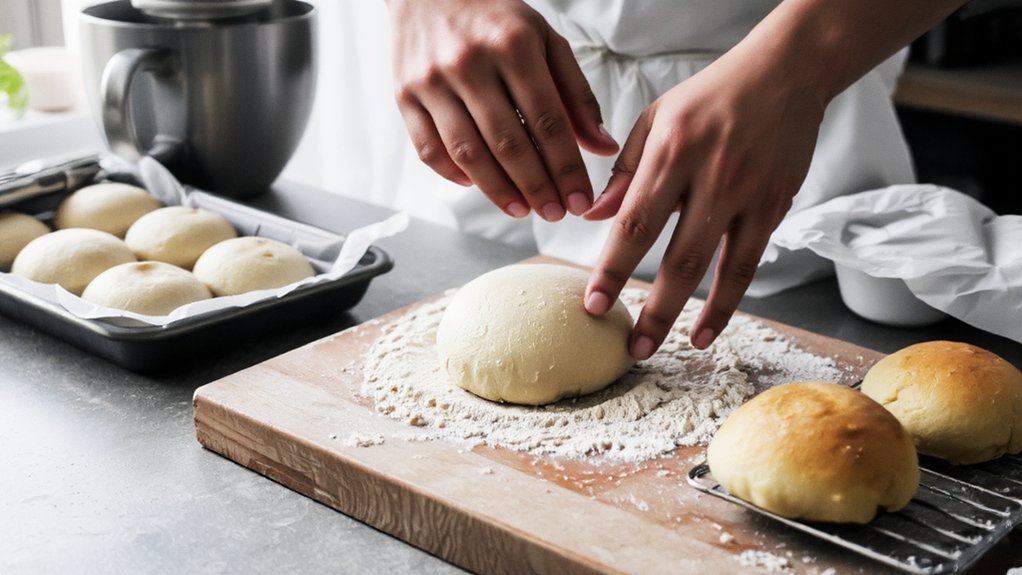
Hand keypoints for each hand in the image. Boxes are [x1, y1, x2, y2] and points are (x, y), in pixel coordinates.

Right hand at [385, 0, 618, 220]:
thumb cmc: (494, 16)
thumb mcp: (544, 39)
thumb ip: (575, 92)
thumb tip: (601, 146)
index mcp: (512, 44)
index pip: (547, 120)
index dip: (566, 167)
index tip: (581, 199)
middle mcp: (469, 63)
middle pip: (508, 143)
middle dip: (537, 187)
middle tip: (555, 213)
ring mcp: (431, 80)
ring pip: (467, 152)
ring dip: (497, 190)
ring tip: (522, 210)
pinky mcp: (404, 95)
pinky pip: (429, 149)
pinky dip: (454, 175)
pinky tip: (478, 186)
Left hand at [583, 44, 824, 357]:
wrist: (788, 71)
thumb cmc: (711, 94)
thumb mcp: (657, 118)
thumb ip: (624, 170)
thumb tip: (593, 216)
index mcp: (672, 151)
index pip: (634, 224)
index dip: (612, 270)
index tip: (593, 304)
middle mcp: (711, 176)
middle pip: (675, 258)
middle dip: (649, 309)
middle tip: (627, 347)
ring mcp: (749, 194)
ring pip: (714, 269)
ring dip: (684, 316)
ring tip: (658, 349)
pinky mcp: (776, 206)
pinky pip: (747, 265)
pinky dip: (726, 303)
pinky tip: (705, 332)